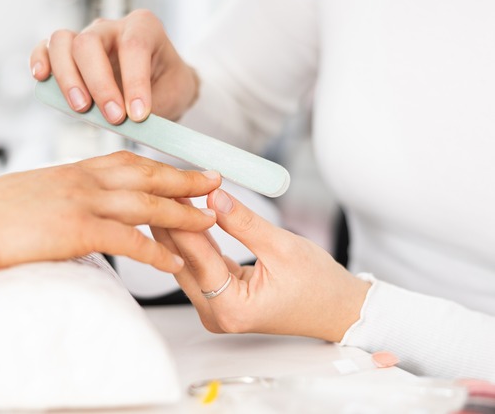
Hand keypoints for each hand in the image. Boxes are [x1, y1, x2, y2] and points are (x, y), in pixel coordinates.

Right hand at [0, 151, 220, 315]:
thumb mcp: (25, 198)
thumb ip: (53, 200)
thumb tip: (64, 213)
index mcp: (69, 171)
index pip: (123, 161)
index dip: (156, 164)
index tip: (179, 168)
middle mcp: (80, 180)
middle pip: (145, 174)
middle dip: (183, 178)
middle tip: (214, 181)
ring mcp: (80, 202)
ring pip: (145, 203)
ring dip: (182, 212)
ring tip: (210, 220)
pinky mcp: (75, 229)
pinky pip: (128, 240)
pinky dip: (155, 252)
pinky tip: (174, 263)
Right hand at [30, 9, 198, 123]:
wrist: (160, 85)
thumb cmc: (167, 86)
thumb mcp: (175, 95)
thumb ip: (154, 107)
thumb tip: (131, 124)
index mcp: (144, 28)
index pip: (134, 46)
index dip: (134, 82)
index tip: (138, 115)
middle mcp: (111, 28)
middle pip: (89, 43)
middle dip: (99, 84)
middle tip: (113, 117)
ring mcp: (85, 36)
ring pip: (62, 43)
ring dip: (68, 78)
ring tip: (81, 108)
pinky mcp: (66, 52)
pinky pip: (45, 48)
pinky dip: (40, 61)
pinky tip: (42, 79)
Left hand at [151, 190, 370, 342]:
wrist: (337, 310)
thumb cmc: (319, 287)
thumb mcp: (282, 247)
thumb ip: (243, 222)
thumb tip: (214, 196)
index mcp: (232, 309)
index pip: (198, 259)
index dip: (184, 221)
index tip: (172, 193)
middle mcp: (217, 314)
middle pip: (185, 262)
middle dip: (175, 223)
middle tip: (164, 188)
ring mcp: (215, 308)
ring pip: (188, 262)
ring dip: (182, 229)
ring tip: (172, 194)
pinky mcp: (218, 298)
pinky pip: (200, 264)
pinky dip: (196, 239)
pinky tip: (187, 213)